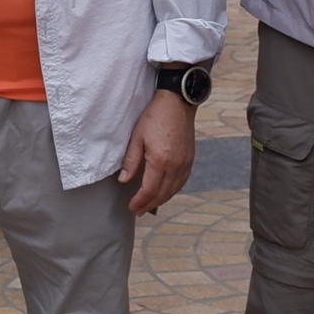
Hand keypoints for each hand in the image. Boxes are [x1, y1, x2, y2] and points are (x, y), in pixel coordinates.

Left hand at [119, 90, 193, 215]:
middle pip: (163, 193)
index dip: (140, 201)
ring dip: (162, 200)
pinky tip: (166, 192)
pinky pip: (182, 181)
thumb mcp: (137, 137)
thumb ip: (131, 161)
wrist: (177, 102)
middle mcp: (175, 165)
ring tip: (150, 205)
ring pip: (174, 190)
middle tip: (139, 211)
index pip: (149, 190)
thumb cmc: (155, 116)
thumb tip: (124, 180)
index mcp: (160, 161)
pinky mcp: (190, 159)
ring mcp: (185, 163)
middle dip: (150, 204)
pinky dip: (173, 190)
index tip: (132, 207)